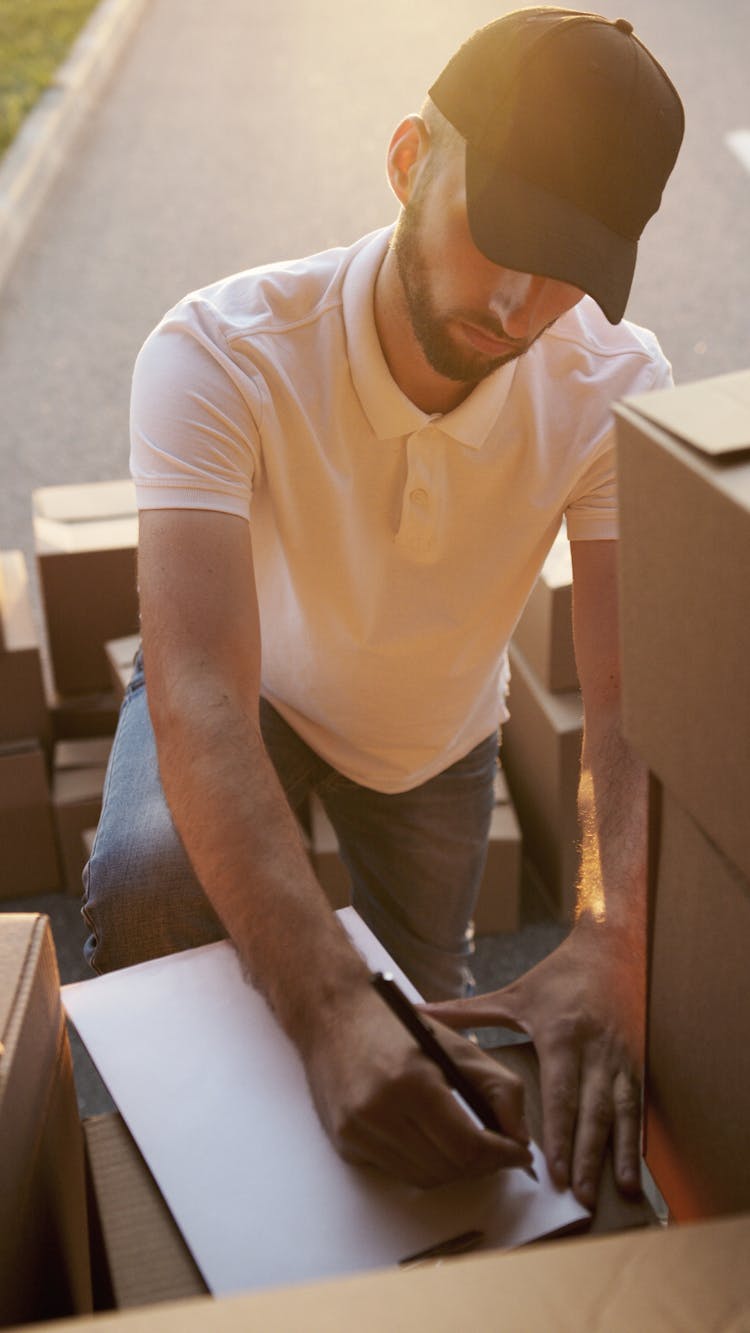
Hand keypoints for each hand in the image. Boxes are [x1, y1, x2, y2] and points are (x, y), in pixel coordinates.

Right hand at [302, 983, 533, 1187]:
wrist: (334, 1014)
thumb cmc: (398, 1027)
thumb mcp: (458, 1045)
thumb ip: (501, 1089)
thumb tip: (519, 1140)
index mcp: (412, 1081)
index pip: (467, 1146)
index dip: (501, 1156)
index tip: (520, 1155)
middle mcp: (379, 1111)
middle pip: (447, 1168)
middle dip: (482, 1165)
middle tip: (499, 1151)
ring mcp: (357, 1131)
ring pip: (422, 1178)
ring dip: (453, 1169)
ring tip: (467, 1146)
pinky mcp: (344, 1143)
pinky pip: (396, 1171)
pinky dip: (421, 1163)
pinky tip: (427, 1139)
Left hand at [422, 925, 643, 1207]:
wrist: (610, 950)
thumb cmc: (557, 976)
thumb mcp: (513, 994)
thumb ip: (467, 1012)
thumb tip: (420, 1015)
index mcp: (562, 1035)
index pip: (561, 1092)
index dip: (560, 1132)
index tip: (553, 1167)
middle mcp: (595, 1051)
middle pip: (593, 1110)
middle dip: (588, 1154)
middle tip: (579, 1193)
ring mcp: (620, 1058)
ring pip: (621, 1112)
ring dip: (619, 1153)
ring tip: (619, 1189)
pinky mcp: (637, 1063)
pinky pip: (638, 1106)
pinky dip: (637, 1138)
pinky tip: (634, 1168)